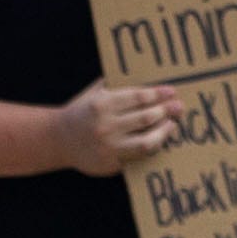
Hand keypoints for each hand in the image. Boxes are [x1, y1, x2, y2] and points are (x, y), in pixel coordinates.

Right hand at [51, 78, 186, 175]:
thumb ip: (115, 84)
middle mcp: (106, 126)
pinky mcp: (112, 164)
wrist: (58, 139)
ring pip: (147, 141)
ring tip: (172, 124)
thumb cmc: (82, 111)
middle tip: (178, 107)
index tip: (171, 91)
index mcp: (102, 105)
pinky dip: (152, 147)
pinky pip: (139, 156)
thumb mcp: (94, 93)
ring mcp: (109, 147)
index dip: (158, 94)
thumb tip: (145, 73)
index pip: (138, 98)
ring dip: (164, 132)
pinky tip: (159, 139)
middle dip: (165, 111)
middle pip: (146, 118)